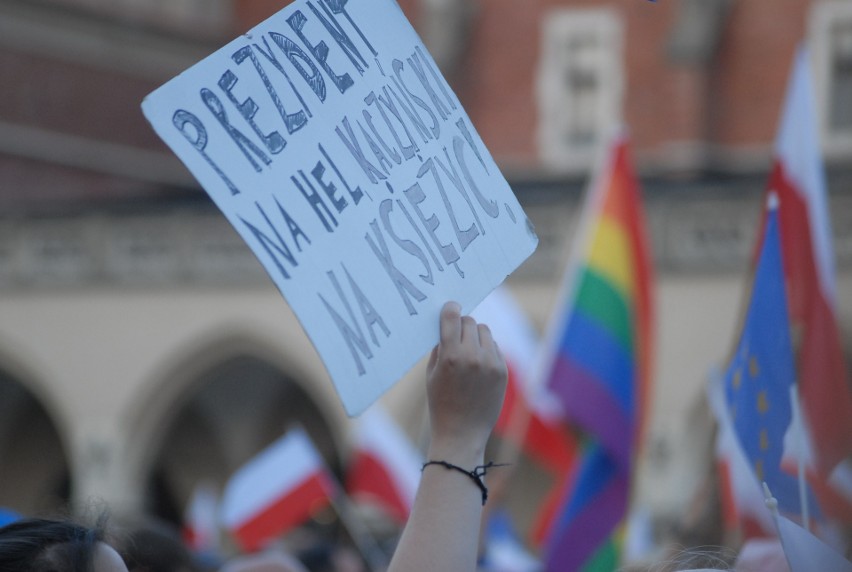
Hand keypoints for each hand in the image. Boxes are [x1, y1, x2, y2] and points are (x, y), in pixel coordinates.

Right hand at [425, 301, 507, 464]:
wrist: (462, 433)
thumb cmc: (440, 403)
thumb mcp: (431, 373)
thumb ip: (439, 347)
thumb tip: (448, 324)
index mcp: (451, 356)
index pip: (453, 317)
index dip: (450, 309)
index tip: (450, 307)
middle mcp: (473, 357)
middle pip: (470, 321)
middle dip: (462, 326)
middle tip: (456, 336)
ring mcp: (490, 364)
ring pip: (484, 331)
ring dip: (475, 336)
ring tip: (467, 352)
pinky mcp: (502, 371)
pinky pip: (494, 347)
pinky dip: (486, 350)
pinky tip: (477, 366)